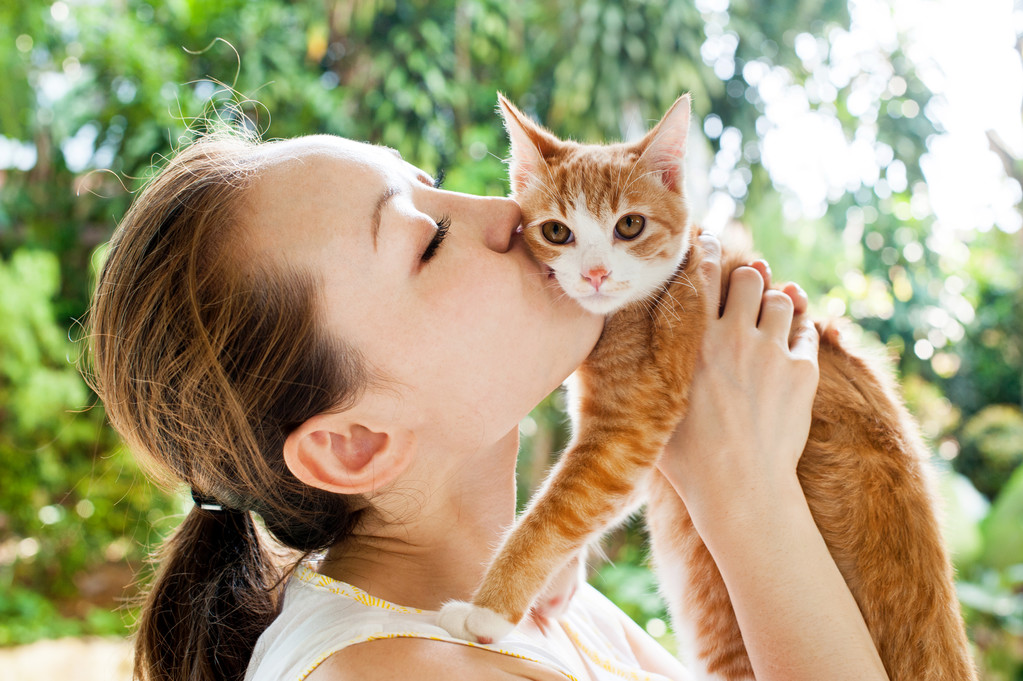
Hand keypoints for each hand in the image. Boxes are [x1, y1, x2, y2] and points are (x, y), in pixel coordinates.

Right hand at [658, 233, 819, 517]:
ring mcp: (773, 353)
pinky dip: (800, 324)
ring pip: (781, 300)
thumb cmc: (687, 459)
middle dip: (747, 277)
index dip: (705, 251)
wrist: (740, 490)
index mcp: (694, 342)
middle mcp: (734, 337)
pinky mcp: (803, 373)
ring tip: (769, 308)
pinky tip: (793, 330)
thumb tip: (622, 352)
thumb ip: (647, 369)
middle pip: (748, 277)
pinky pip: (807, 330)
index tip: (708, 240)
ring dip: (774, 300)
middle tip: (744, 284)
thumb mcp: (653, 406)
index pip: (701, 276)